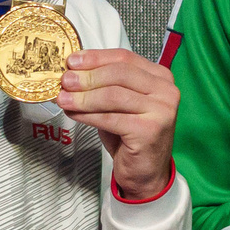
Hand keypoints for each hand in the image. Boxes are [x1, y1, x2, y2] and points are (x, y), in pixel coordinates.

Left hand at [59, 48, 179, 197]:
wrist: (145, 172)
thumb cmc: (130, 136)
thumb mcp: (118, 103)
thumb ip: (103, 85)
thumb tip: (72, 72)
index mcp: (160, 77)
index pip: (124, 58)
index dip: (95, 58)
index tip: (72, 61)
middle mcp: (166, 91)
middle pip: (119, 73)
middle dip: (87, 76)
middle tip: (65, 80)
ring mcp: (161, 110)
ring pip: (113, 95)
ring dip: (84, 97)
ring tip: (63, 98)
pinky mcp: (150, 130)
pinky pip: (110, 118)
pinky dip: (87, 115)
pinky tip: (73, 114)